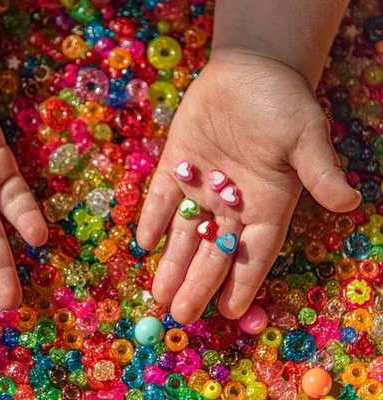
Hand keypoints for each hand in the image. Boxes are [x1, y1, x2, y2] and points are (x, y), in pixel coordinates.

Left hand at [137, 52, 359, 322]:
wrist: (252, 70)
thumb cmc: (285, 103)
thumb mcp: (306, 135)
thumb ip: (319, 170)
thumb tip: (349, 201)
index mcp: (268, 204)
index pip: (255, 252)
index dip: (244, 281)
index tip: (230, 312)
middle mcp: (232, 203)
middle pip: (214, 251)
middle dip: (198, 282)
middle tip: (180, 315)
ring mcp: (202, 186)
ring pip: (185, 232)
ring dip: (172, 262)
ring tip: (159, 294)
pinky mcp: (176, 165)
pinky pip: (162, 197)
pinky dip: (153, 217)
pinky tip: (142, 241)